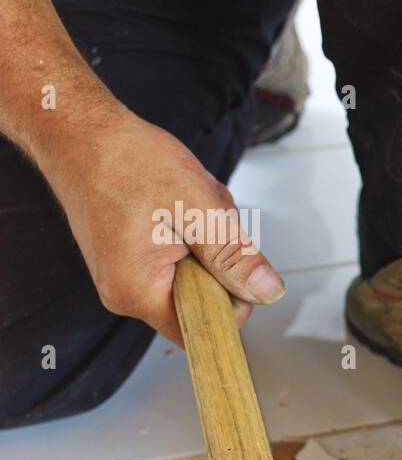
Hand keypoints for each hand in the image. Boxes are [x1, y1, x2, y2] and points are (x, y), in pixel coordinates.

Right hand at [49, 110, 283, 344]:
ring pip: (193, 272)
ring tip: (184, 202)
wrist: (77, 130)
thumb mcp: (199, 208)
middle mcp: (125, 294)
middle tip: (203, 215)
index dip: (233, 299)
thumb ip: (235, 256)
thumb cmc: (125, 160)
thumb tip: (267, 292)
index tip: (234, 259)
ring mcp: (123, 276)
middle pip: (203, 298)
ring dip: (205, 237)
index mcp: (139, 292)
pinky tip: (177, 203)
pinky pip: (175, 257)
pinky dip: (189, 230)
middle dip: (218, 256)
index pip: (205, 329)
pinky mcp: (126, 258)